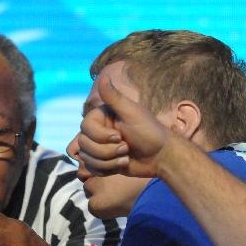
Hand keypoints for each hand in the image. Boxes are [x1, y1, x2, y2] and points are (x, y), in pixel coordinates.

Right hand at [74, 63, 171, 178]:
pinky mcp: (102, 162)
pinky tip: (122, 165)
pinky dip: (107, 170)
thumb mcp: (132, 113)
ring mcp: (99, 147)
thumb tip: (103, 75)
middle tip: (126, 148)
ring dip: (109, 162)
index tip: (120, 137)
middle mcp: (98, 130)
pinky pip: (92, 169)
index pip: (85, 128)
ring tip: (126, 158)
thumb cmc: (150, 132)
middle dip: (106, 152)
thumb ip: (114, 96)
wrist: (161, 156)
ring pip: (87, 159)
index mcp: (102, 117)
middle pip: (84, 145)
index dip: (101, 136)